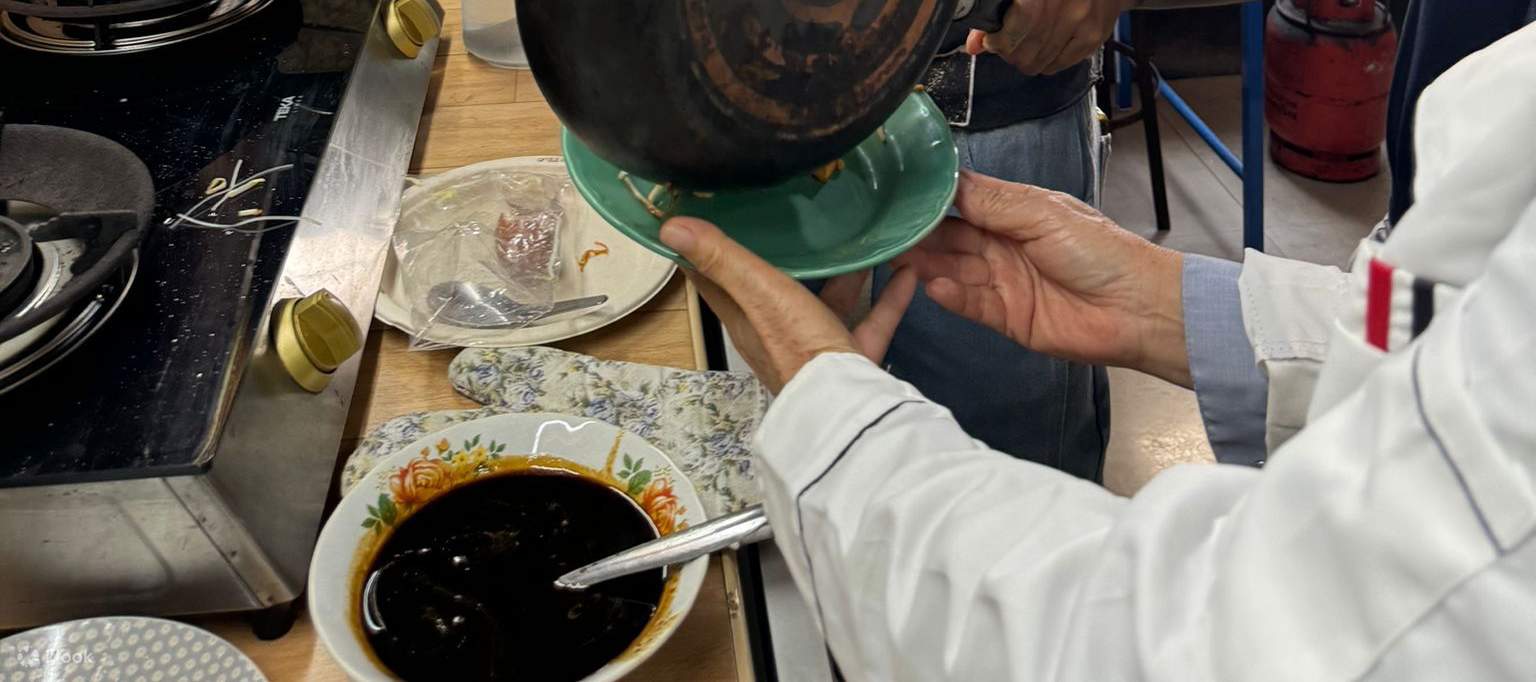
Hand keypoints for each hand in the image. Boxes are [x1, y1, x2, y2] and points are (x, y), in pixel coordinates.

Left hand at [660, 217, 918, 393]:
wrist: (848, 406)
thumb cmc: (795, 343)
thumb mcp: (758, 292)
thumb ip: (722, 258)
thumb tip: (667, 224)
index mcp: (744, 317)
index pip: (712, 278)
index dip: (703, 248)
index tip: (704, 210)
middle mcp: (774, 332)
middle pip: (771, 288)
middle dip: (780, 254)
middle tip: (789, 210)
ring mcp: (815, 347)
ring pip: (825, 302)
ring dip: (841, 274)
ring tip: (854, 235)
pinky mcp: (851, 358)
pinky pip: (870, 321)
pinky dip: (888, 297)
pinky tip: (905, 270)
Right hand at [894, 170, 1190, 385]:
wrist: (1136, 308)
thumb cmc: (1099, 251)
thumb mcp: (1043, 213)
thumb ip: (992, 201)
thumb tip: (946, 180)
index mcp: (1015, 212)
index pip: (962, 202)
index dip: (931, 200)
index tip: (896, 196)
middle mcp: (1003, 245)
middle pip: (951, 238)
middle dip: (920, 234)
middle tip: (883, 231)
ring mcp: (1002, 282)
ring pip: (954, 270)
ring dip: (927, 264)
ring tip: (896, 258)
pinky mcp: (1005, 318)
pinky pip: (970, 304)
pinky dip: (950, 296)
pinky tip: (932, 286)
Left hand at [966, 0, 1131, 75]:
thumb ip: (997, 12)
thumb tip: (974, 45)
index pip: (1010, 36)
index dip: (996, 43)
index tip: (992, 40)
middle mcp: (1063, 8)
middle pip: (1025, 53)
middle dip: (1010, 54)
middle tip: (1007, 46)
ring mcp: (1082, 22)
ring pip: (1041, 62)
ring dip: (1028, 60)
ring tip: (1025, 48)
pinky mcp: (1094, 34)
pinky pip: (1062, 63)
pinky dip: (1048, 63)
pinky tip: (1044, 51)